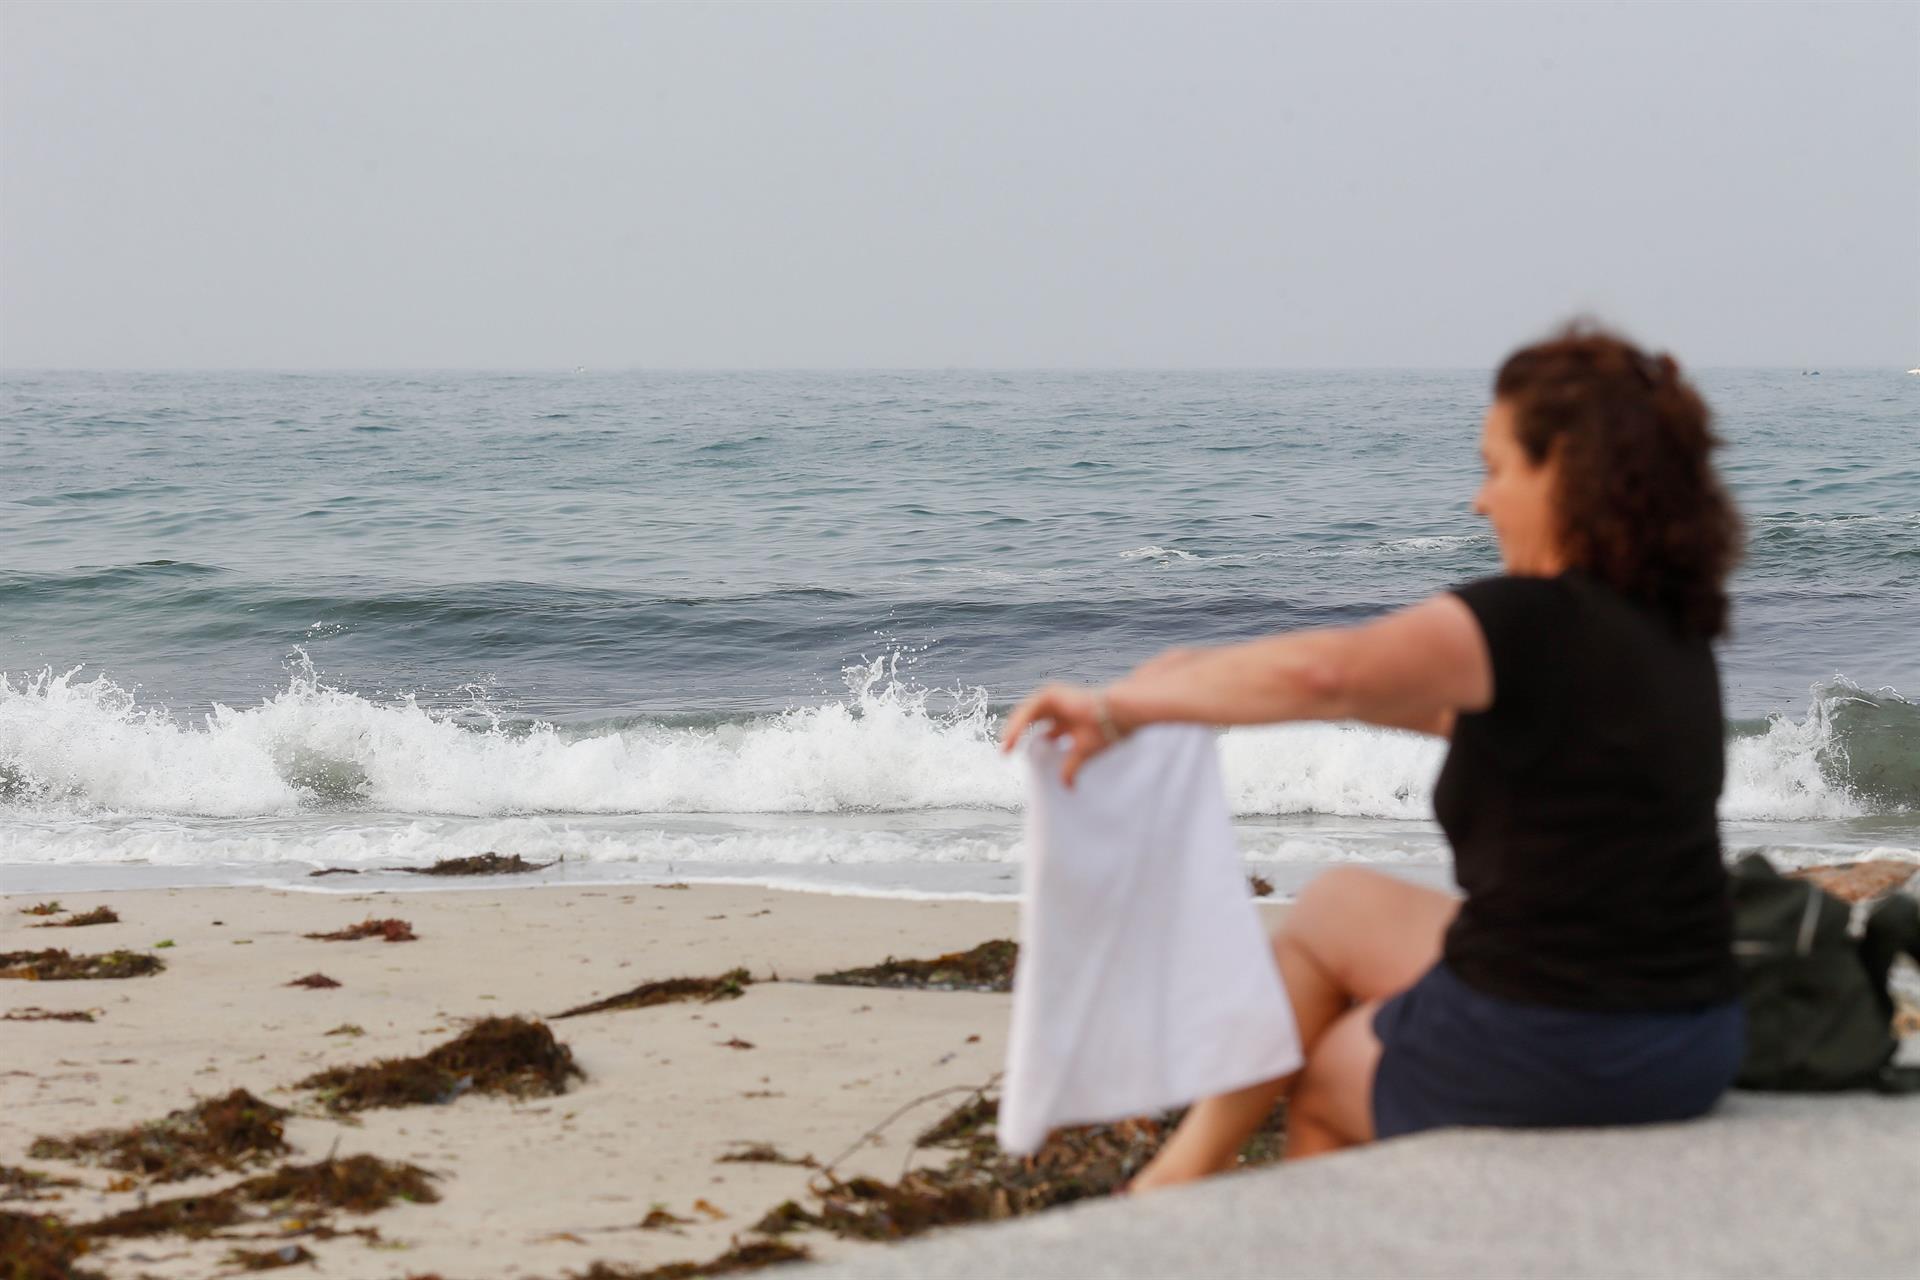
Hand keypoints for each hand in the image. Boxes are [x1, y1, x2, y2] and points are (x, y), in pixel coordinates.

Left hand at [999, 683, 1125, 787]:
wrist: (1117, 713)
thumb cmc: (1105, 731)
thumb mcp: (1082, 753)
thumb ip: (1071, 768)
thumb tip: (1068, 787)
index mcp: (1067, 721)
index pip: (1043, 733)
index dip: (1028, 744)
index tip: (1014, 758)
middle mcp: (1059, 709)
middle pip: (1030, 722)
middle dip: (1015, 736)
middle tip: (1004, 753)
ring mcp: (1054, 698)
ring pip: (1026, 715)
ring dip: (1013, 731)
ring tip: (1005, 749)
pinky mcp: (1051, 694)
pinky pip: (1029, 710)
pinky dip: (1019, 724)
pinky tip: (1012, 738)